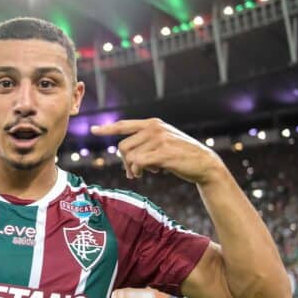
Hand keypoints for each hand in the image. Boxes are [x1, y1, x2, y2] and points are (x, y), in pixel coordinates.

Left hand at [91, 118, 224, 184]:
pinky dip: (139, 171)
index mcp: (153, 124)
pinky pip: (138, 163)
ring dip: (133, 169)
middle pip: (122, 146)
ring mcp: (159, 139)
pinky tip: (151, 173)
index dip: (107, 128)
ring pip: (129, 156)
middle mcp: (154, 128)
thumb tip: (126, 157)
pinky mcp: (163, 153)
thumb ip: (145, 144)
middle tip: (133, 172)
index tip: (93, 129)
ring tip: (143, 173)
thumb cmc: (181, 156)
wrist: (204, 164)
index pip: (124, 125)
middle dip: (124, 162)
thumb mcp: (163, 143)